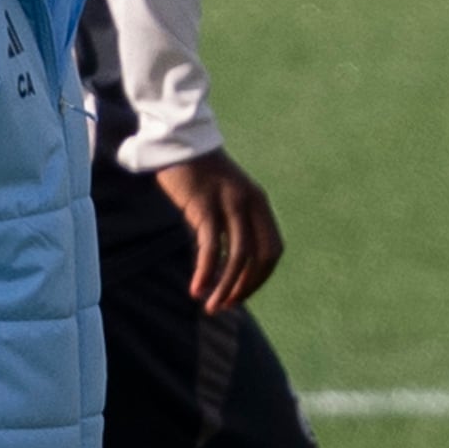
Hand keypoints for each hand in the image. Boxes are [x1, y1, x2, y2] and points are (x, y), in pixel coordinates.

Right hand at [149, 146, 283, 311]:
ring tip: (211, 306)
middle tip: (226, 305)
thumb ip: (233, 222)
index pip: (272, 251)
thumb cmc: (198, 173)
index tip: (240, 293)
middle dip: (245, 287)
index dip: (259, 278)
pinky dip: (206, 271)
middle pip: (260, 257)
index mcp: (259, 203)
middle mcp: (249, 203)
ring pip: (237, 257)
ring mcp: (228, 203)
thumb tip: (229, 262)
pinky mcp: (204, 205)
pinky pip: (210, 247)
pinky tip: (196, 288)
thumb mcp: (225, 196)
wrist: (177, 141)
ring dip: (226, 286)